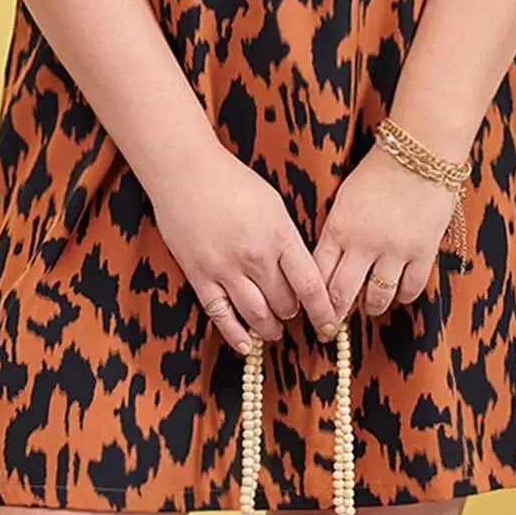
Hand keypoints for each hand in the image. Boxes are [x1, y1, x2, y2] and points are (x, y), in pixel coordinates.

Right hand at [149, 145, 340, 356]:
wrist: (185, 170)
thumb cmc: (231, 181)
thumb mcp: (273, 204)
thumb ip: (287, 239)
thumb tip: (299, 271)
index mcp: (279, 235)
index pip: (310, 285)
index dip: (323, 311)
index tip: (330, 324)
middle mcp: (255, 256)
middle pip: (284, 303)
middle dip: (292, 313)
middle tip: (293, 313)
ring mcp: (225, 268)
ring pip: (256, 315)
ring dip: (269, 328)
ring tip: (274, 331)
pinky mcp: (199, 275)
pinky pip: (220, 315)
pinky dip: (235, 335)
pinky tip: (246, 344)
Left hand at [313, 143, 455, 322]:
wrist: (419, 154)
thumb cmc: (378, 172)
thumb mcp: (344, 200)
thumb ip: (336, 233)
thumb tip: (326, 266)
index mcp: (339, 228)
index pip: (318, 274)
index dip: (314, 299)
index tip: (314, 312)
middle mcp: (363, 244)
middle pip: (342, 293)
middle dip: (335, 315)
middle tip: (333, 327)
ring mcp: (394, 250)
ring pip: (377, 297)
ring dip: (370, 307)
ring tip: (369, 308)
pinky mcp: (422, 252)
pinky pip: (410, 288)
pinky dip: (402, 296)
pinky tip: (398, 293)